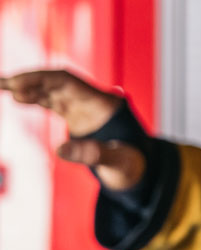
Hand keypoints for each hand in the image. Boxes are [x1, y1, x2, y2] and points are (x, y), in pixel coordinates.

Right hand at [2, 70, 145, 189]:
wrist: (138, 170)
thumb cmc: (133, 165)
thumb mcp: (118, 162)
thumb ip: (94, 154)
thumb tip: (60, 150)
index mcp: (103, 103)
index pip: (68, 81)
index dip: (41, 79)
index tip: (17, 84)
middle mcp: (91, 99)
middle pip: (56, 81)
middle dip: (29, 80)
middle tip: (2, 83)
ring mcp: (82, 106)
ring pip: (50, 89)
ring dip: (26, 86)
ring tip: (1, 85)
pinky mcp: (74, 115)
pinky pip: (50, 101)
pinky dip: (32, 97)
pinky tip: (14, 97)